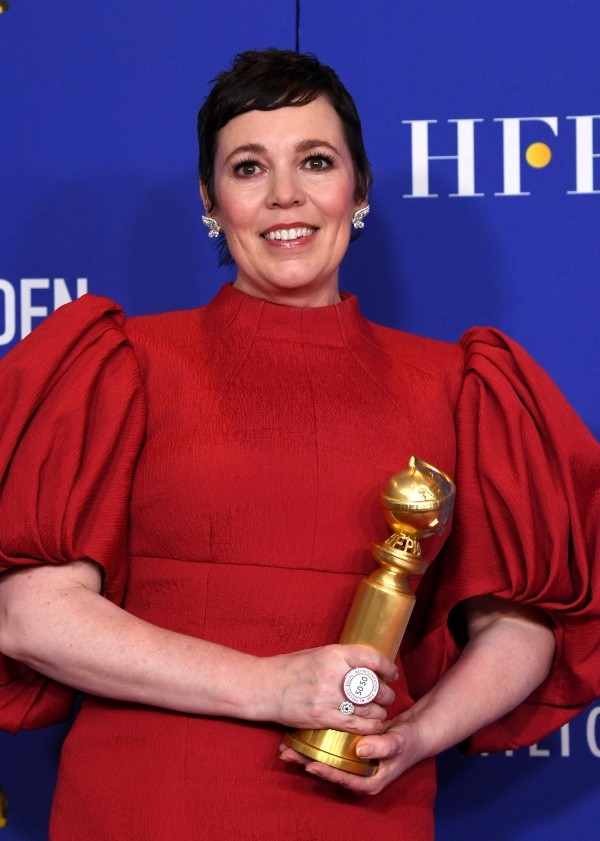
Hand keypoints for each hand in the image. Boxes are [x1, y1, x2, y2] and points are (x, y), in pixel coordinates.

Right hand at [258, 644, 396, 733]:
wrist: (265, 687)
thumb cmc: (290, 668)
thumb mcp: (317, 653)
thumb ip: (341, 659)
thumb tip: (364, 664)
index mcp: (334, 654)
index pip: (372, 659)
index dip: (388, 668)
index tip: (392, 673)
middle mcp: (334, 675)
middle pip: (373, 686)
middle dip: (386, 693)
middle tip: (387, 696)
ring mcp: (329, 698)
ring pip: (368, 708)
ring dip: (379, 712)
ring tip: (380, 712)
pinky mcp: (323, 717)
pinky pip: (355, 724)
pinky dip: (369, 726)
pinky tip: (373, 725)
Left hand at [279, 712, 426, 794]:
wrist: (415, 732)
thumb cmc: (409, 740)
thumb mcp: (400, 742)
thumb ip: (384, 746)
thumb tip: (362, 749)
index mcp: (370, 780)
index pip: (344, 780)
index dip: (327, 773)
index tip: (311, 765)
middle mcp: (358, 774)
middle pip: (329, 771)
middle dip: (308, 762)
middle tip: (288, 753)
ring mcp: (353, 762)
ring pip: (327, 759)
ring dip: (307, 752)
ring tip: (287, 746)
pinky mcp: (349, 749)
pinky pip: (331, 747)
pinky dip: (317, 740)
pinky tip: (302, 732)